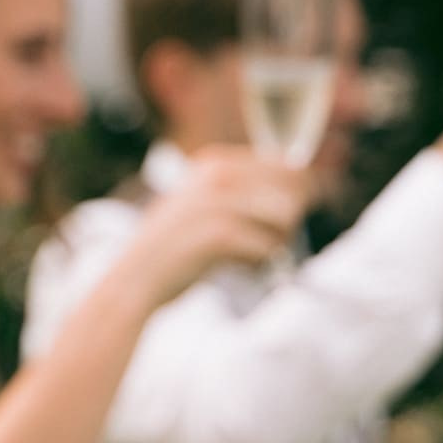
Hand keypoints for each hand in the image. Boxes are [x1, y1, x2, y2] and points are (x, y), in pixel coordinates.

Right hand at [114, 148, 309, 309]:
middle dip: (290, 218)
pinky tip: (243, 269)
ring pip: (284, 216)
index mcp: (215, 163)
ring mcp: (217, 202)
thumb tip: (306, 188)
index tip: (286, 220)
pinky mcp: (219, 234)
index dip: (298, 192)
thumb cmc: (175, 248)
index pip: (284, 164)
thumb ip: (243, 192)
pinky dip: (261, 262)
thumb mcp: (204, 204)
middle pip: (291, 187)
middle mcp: (217, 175)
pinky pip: (267, 246)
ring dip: (277, 241)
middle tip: (271, 242)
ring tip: (254, 257)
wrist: (135, 279)